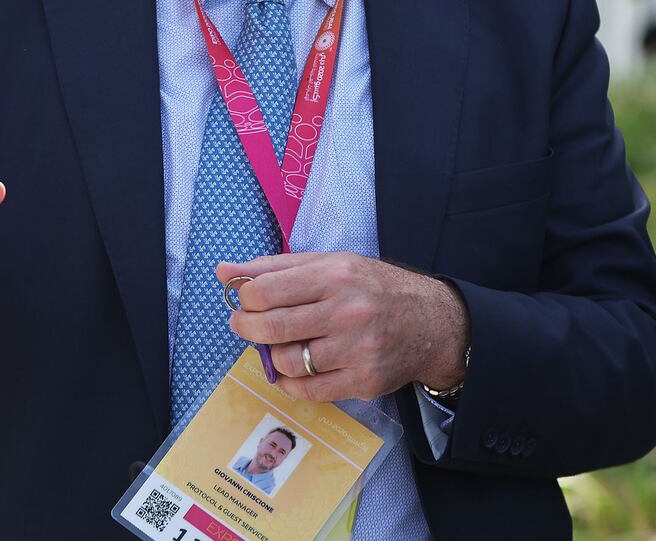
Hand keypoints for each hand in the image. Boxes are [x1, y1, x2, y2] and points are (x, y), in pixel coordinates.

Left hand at [217, 252, 469, 402]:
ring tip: (280, 344)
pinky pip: (307, 391)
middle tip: (245, 325)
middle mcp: (347, 312)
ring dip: (272, 355)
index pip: (267, 290)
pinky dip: (290, 382)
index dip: (245, 297)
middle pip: (273, 327)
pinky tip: (294, 369)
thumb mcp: (330, 264)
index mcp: (335, 275)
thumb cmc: (373, 288)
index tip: (245, 300)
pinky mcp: (363, 381)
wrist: (431, 323)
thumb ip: (275, 267)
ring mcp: (356, 350)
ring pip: (287, 361)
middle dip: (247, 327)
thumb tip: (224, 271)